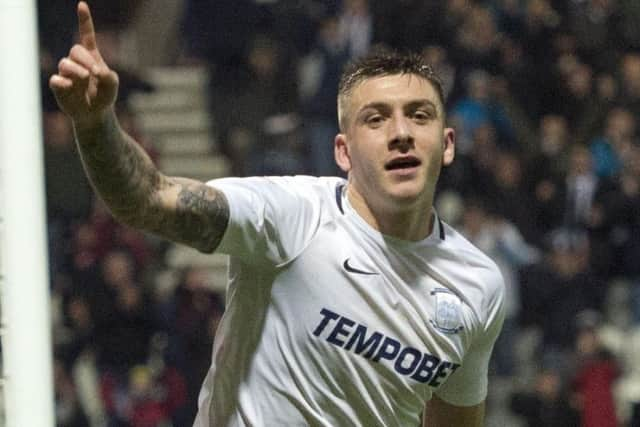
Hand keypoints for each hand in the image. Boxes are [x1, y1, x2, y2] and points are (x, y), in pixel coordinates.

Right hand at [49, 2, 118, 127]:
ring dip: (77, 70)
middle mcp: (77, 62)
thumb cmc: (104, 96)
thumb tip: (96, 71)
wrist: (95, 114)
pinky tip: (70, 86)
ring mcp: (66, 73)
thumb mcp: (113, 84)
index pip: (86, 35)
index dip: (84, 20)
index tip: (82, 5)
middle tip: (94, 72)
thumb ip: (109, 76)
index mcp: (91, 57)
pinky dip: (63, 82)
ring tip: (85, 78)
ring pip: (65, 63)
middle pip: (75, 50)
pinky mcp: (59, 86)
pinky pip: (56, 79)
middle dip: (85, 59)